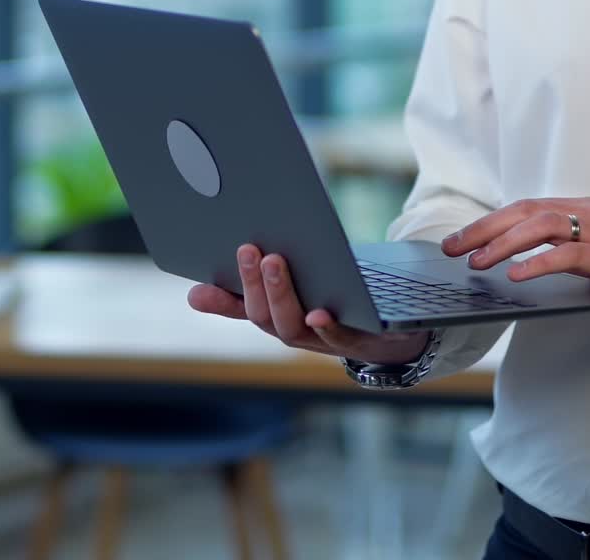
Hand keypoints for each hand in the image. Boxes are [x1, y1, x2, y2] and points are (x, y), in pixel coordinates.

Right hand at [188, 244, 430, 364]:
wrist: (393, 333)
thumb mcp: (294, 290)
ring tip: (274, 261)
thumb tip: (198, 289)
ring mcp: (327, 341)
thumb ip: (255, 287)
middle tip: (248, 249)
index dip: (220, 301)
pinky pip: (342, 338)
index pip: (242, 309)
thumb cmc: (334, 300)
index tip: (196, 291)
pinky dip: (328, 328)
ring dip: (281, 297)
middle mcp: (297, 333)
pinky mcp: (363, 339)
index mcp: (279, 317)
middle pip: (267, 317)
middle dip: (253, 284)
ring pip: (294, 327)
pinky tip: (320, 312)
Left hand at [442, 197, 589, 319]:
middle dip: (483, 229)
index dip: (489, 221)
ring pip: (540, 228)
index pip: (525, 208)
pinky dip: (537, 263)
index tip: (461, 237)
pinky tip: (515, 276)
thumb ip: (569, 248)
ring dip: (502, 244)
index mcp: (583, 208)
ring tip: (475, 262)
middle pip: (523, 213)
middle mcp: (588, 212)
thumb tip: (525, 262)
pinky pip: (568, 255)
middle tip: (451, 248)